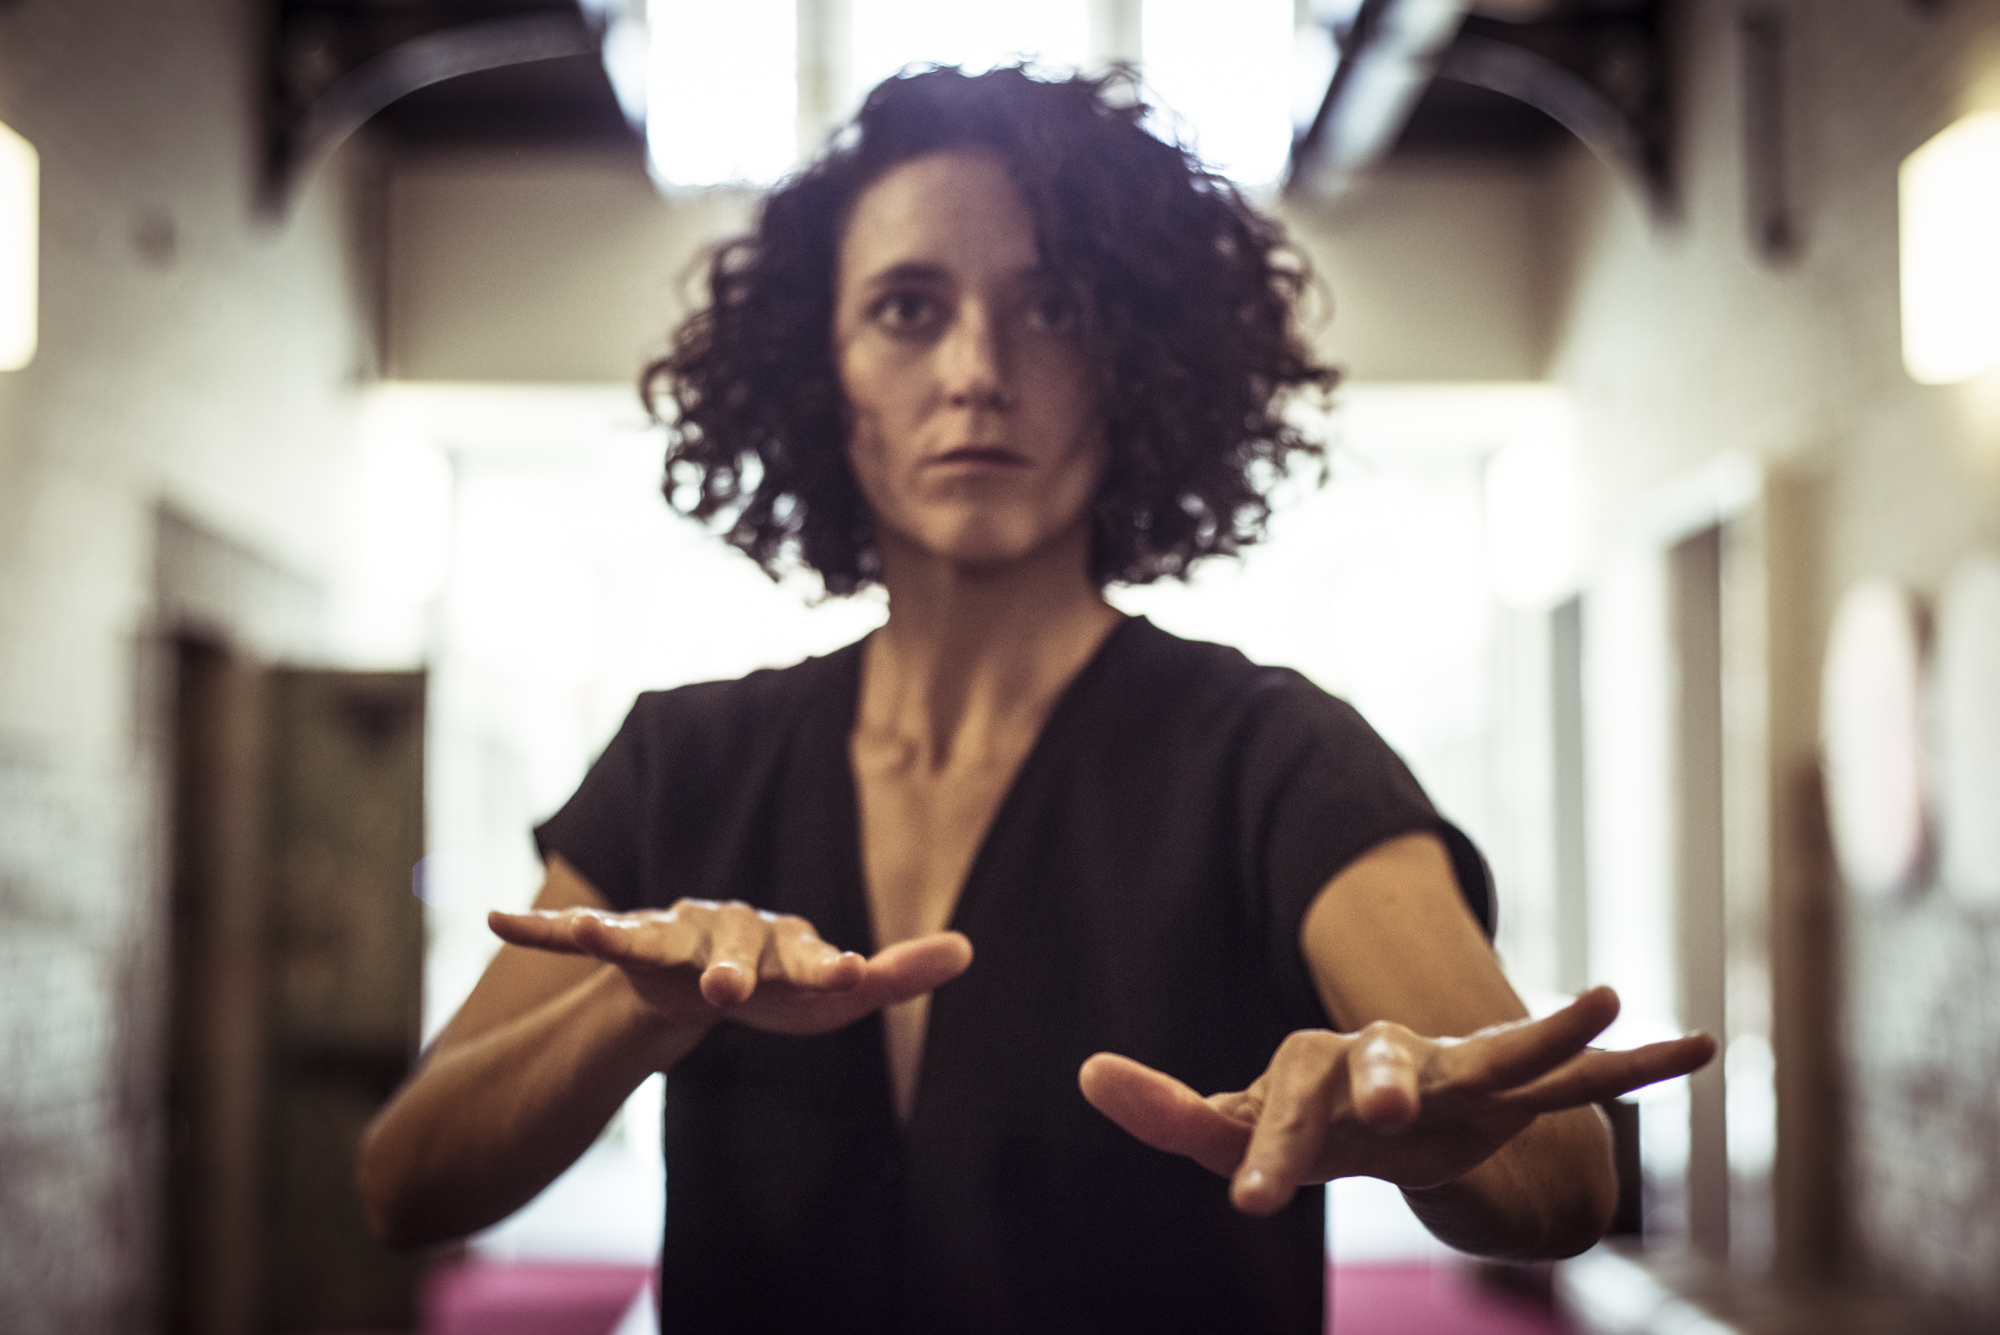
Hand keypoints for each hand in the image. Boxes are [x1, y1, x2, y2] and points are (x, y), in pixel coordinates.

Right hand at [490, 900, 971, 1036]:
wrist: (709, 969)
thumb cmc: (782, 982)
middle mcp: (723, 928)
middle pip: (727, 952)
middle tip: (726, 991)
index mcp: (781, 942)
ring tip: (592, 934)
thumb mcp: (837, 990)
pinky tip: (494, 916)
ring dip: (619, 936)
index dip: (828, 967)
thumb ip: (898, 973)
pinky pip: (574, 935)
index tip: (853, 973)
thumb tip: (968, 949)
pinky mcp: (621, 943)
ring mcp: (667, 933)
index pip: (810, 956)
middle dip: (727, 971)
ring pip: (645, 935)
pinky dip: (540, 930)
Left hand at [1078, 986, 1713, 1214]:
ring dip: (1552, 1028)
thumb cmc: (1303, 1124)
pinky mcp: (1511, 1089)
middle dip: (1387, 1084)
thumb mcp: (1232, 1133)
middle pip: (1386, 1060)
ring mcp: (1459, 1069)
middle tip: (1390, 1114)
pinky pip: (1580, 1079)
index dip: (1263, 1148)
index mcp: (1316, 1070)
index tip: (1249, 1202)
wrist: (1385, 1114)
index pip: (1282, 1101)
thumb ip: (1169, 1110)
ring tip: (1609, 996)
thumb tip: (1085, 1070)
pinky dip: (1637, 1066)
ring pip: (1504, 1050)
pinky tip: (1697, 1048)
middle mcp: (1389, 1056)